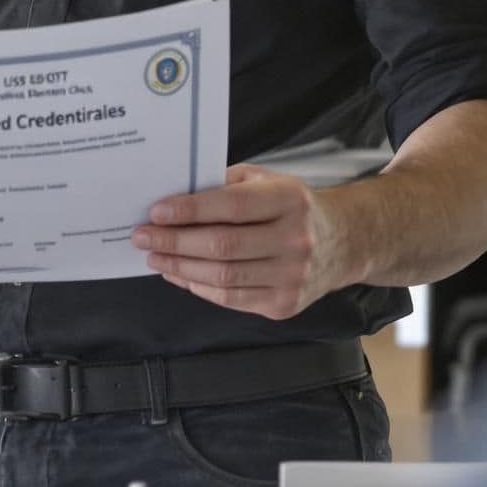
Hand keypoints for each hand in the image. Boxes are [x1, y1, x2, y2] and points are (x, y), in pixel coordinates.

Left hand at [131, 164, 356, 320]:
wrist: (344, 243)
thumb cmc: (293, 207)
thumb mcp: (268, 181)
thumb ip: (226, 184)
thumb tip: (175, 198)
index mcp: (289, 199)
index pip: (230, 206)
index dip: (189, 211)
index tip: (156, 212)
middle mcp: (295, 239)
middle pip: (222, 246)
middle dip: (173, 242)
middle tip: (142, 237)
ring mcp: (292, 276)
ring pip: (222, 277)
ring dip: (180, 268)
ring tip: (155, 257)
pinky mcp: (285, 304)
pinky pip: (231, 299)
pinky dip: (199, 287)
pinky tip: (180, 275)